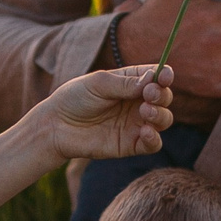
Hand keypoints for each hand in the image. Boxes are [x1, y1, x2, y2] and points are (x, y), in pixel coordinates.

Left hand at [31, 65, 173, 162]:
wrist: (56, 126)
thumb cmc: (74, 99)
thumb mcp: (99, 84)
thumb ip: (125, 83)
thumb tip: (152, 81)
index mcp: (131, 82)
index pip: (157, 77)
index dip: (164, 76)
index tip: (164, 77)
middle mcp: (137, 102)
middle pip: (164, 98)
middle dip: (162, 95)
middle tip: (149, 95)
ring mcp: (135, 124)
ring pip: (164, 119)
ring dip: (160, 114)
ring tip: (145, 111)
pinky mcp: (131, 144)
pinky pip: (153, 144)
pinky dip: (155, 138)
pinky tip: (145, 132)